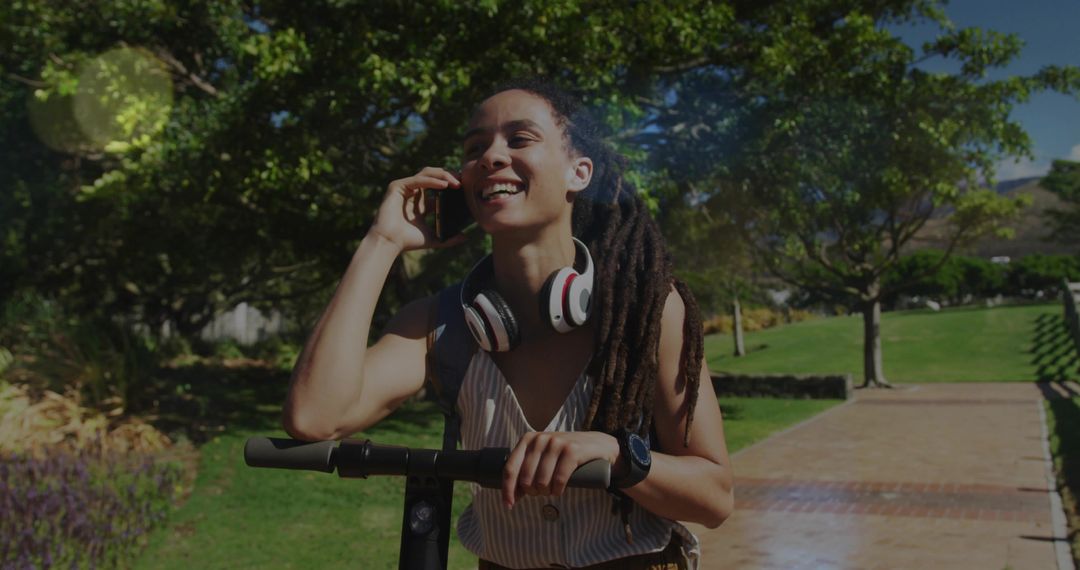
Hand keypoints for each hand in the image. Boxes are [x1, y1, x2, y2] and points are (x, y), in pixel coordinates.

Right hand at [369, 166, 464, 251]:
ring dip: (443, 175)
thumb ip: (449, 238)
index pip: (439, 187)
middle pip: (434, 176)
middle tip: (463, 181)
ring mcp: (405, 188)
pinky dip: (432, 181)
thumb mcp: (434, 238)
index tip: (465, 187)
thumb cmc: (408, 241)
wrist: (389, 243)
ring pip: (427, 173)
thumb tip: (465, 237)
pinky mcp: (397, 186)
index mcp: (421, 203)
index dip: (452, 184)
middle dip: (449, 175)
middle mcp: (413, 193)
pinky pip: (418, 179)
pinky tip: (444, 185)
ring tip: (456, 182)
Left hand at [502, 431, 619, 508]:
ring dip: (547, 492)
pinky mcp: (572, 450)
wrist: (597, 444)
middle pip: (526, 479)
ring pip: (541, 482)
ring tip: (553, 489)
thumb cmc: (564, 456)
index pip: (510, 468)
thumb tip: (510, 497)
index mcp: (528, 439)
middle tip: (543, 491)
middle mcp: (540, 439)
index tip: (508, 505)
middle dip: (533, 492)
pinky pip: (559, 480)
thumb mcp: (542, 458)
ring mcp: (556, 443)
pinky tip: (560, 489)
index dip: (507, 490)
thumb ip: (525, 472)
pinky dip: (558, 489)